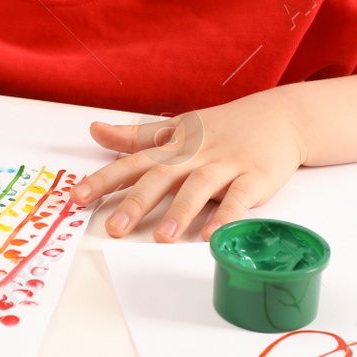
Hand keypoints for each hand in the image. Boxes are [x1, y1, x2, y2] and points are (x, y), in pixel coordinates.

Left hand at [70, 93, 306, 242]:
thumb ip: (136, 136)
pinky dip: (227, 217)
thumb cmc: (222, 128)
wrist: (280, 117)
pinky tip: (212, 236)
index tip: (76, 198)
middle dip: (136, 202)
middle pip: (161, 176)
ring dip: (180, 212)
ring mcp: (226, 165)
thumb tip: (95, 130)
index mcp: (173, 145)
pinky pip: (239, 198)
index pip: (132, 162)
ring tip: (161, 239)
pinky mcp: (255, 177)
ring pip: (199, 187)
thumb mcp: (177, 128)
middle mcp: (195, 154)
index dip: (104, 180)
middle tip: (114, 229)